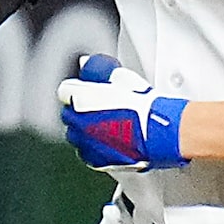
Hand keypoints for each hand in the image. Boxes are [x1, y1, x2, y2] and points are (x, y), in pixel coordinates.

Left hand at [56, 54, 187, 171]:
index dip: (76, 89)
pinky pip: (88, 153)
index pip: (65, 91)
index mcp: (81, 99)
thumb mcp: (122, 78)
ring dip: (85, 130)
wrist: (157, 131)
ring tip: (105, 126)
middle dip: (78, 110)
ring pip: (76, 136)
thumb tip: (85, 63)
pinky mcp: (96, 160)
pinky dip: (95, 148)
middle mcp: (78, 122)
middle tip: (96, 108)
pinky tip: (109, 142)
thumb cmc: (143, 105)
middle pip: (68, 114)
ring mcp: (86, 143)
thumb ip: (99, 72)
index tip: (83, 90)